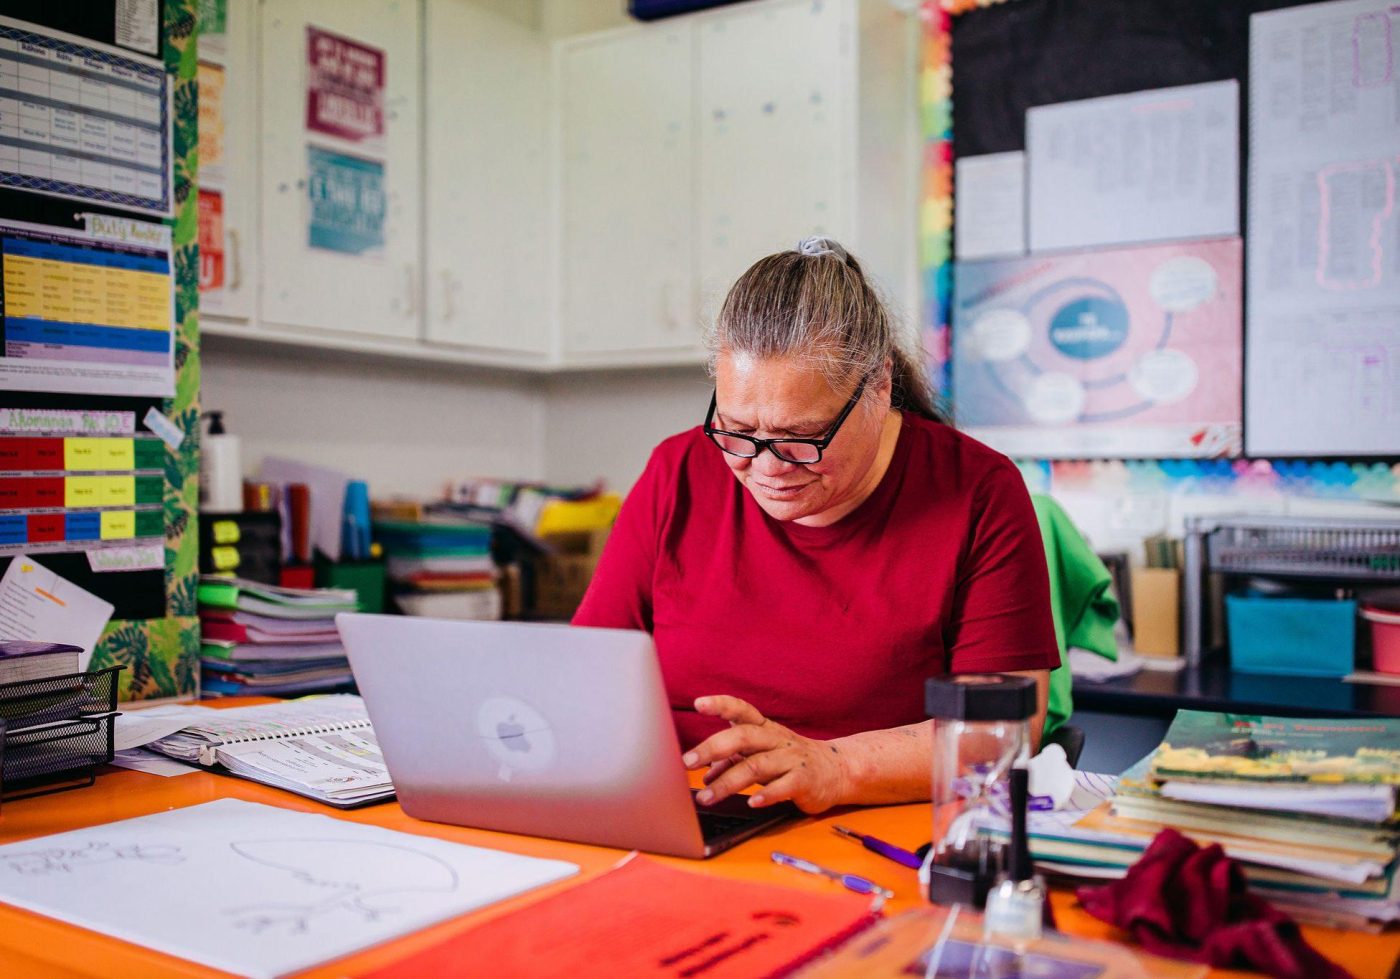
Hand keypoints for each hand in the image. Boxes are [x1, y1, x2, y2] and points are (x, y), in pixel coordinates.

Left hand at [681, 695, 849, 813]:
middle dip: (712, 747)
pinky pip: (784, 786)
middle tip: (687, 762)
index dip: (721, 704)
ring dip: (727, 782)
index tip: (698, 703)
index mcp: (765, 728)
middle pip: (743, 736)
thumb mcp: (761, 755)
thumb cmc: (790, 760)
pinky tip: (752, 802)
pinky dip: (767, 794)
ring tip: (706, 797)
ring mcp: (791, 759)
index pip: (741, 710)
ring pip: (756, 766)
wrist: (837, 770)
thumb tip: (704, 773)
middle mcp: (776, 739)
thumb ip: (733, 761)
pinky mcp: (805, 780)